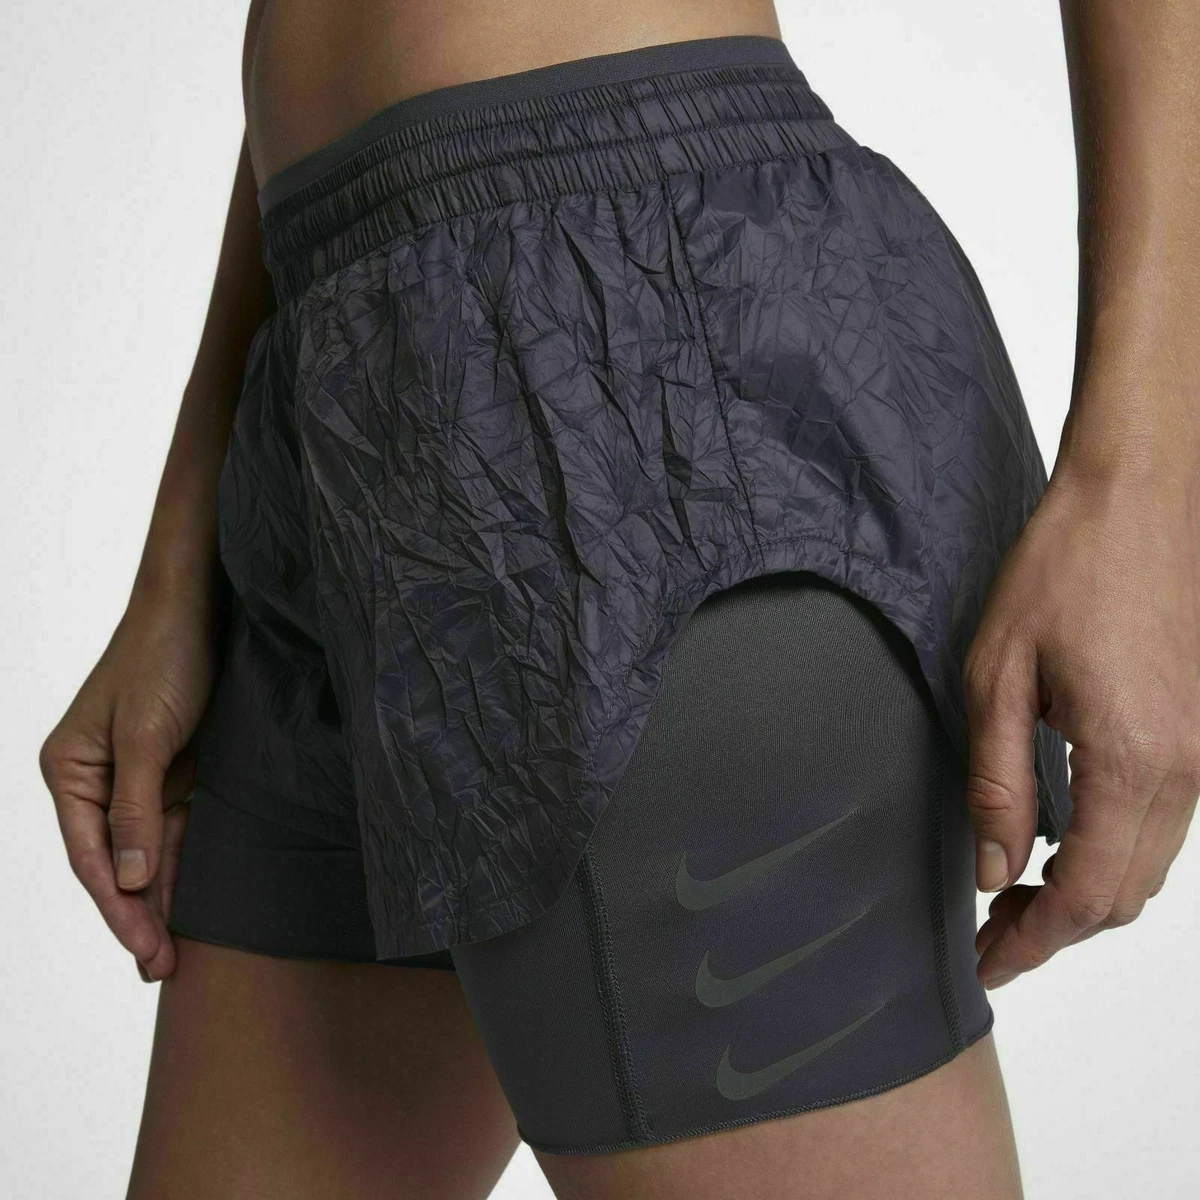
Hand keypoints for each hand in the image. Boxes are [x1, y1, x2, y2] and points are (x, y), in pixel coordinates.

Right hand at [39, 586, 217, 980]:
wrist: (202, 606)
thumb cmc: (163, 658)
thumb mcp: (147, 738)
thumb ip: (136, 811)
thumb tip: (125, 880)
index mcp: (71, 772)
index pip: (90, 857)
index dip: (116, 909)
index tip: (144, 950)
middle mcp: (99, 780)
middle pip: (117, 863)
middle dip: (139, 916)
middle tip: (165, 969)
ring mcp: (140, 777)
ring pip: (150, 852)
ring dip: (164, 898)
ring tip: (180, 952)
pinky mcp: (178, 770)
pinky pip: (180, 828)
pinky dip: (187, 863)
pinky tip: (199, 899)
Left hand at [962, 459, 1199, 988]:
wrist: (1141, 497)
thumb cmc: (1066, 569)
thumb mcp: (998, 675)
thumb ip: (997, 781)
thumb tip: (992, 867)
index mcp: (1133, 759)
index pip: (1086, 895)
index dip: (1033, 943)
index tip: (988, 963)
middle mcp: (1186, 768)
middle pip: (1126, 896)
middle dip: (1056, 930)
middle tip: (989, 934)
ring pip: (1151, 866)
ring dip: (1087, 895)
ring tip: (1014, 896)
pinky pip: (1165, 824)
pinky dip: (1115, 853)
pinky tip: (1063, 842)